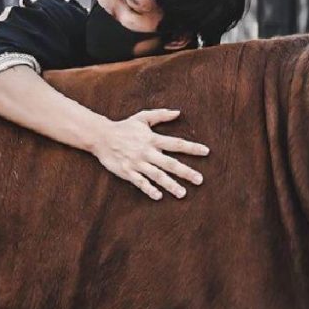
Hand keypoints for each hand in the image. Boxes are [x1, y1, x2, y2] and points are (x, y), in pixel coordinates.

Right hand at [91, 109, 209, 199]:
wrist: (101, 136)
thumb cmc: (124, 127)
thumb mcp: (142, 117)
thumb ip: (161, 115)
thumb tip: (178, 112)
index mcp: (152, 139)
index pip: (176, 143)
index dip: (192, 148)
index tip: (206, 152)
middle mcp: (147, 152)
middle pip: (170, 163)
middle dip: (186, 172)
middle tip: (200, 180)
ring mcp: (137, 163)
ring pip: (157, 175)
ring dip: (170, 185)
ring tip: (183, 194)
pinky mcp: (127, 172)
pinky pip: (140, 182)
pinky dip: (149, 189)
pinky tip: (159, 196)